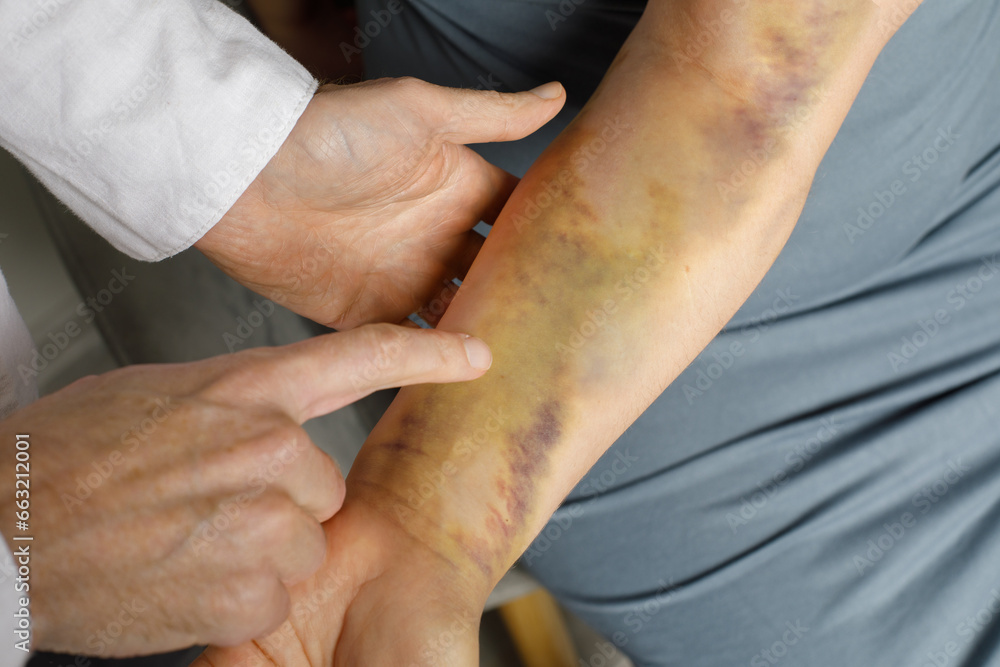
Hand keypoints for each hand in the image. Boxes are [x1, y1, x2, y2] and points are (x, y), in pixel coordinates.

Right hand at [0, 324, 491, 656]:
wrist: (4, 524)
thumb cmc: (65, 458)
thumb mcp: (158, 398)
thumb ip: (232, 409)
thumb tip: (264, 425)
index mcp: (245, 389)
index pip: (361, 357)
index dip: (427, 354)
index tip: (473, 355)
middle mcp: (268, 444)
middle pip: (326, 484)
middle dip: (281, 502)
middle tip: (204, 505)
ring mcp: (262, 514)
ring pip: (304, 541)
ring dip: (258, 550)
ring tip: (184, 540)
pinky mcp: (252, 582)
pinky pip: (277, 588)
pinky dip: (238, 591)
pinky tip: (183, 574)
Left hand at [195, 76, 564, 328]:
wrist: (247, 178)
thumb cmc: (330, 132)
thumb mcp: (419, 112)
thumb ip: (491, 114)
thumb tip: (560, 94)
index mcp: (455, 186)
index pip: (517, 215)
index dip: (551, 236)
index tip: (594, 263)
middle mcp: (436, 234)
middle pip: (496, 273)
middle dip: (528, 297)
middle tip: (573, 329)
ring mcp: (404, 276)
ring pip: (462, 313)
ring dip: (489, 333)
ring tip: (534, 363)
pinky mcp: (367, 314)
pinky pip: (413, 344)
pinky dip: (439, 361)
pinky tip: (472, 379)